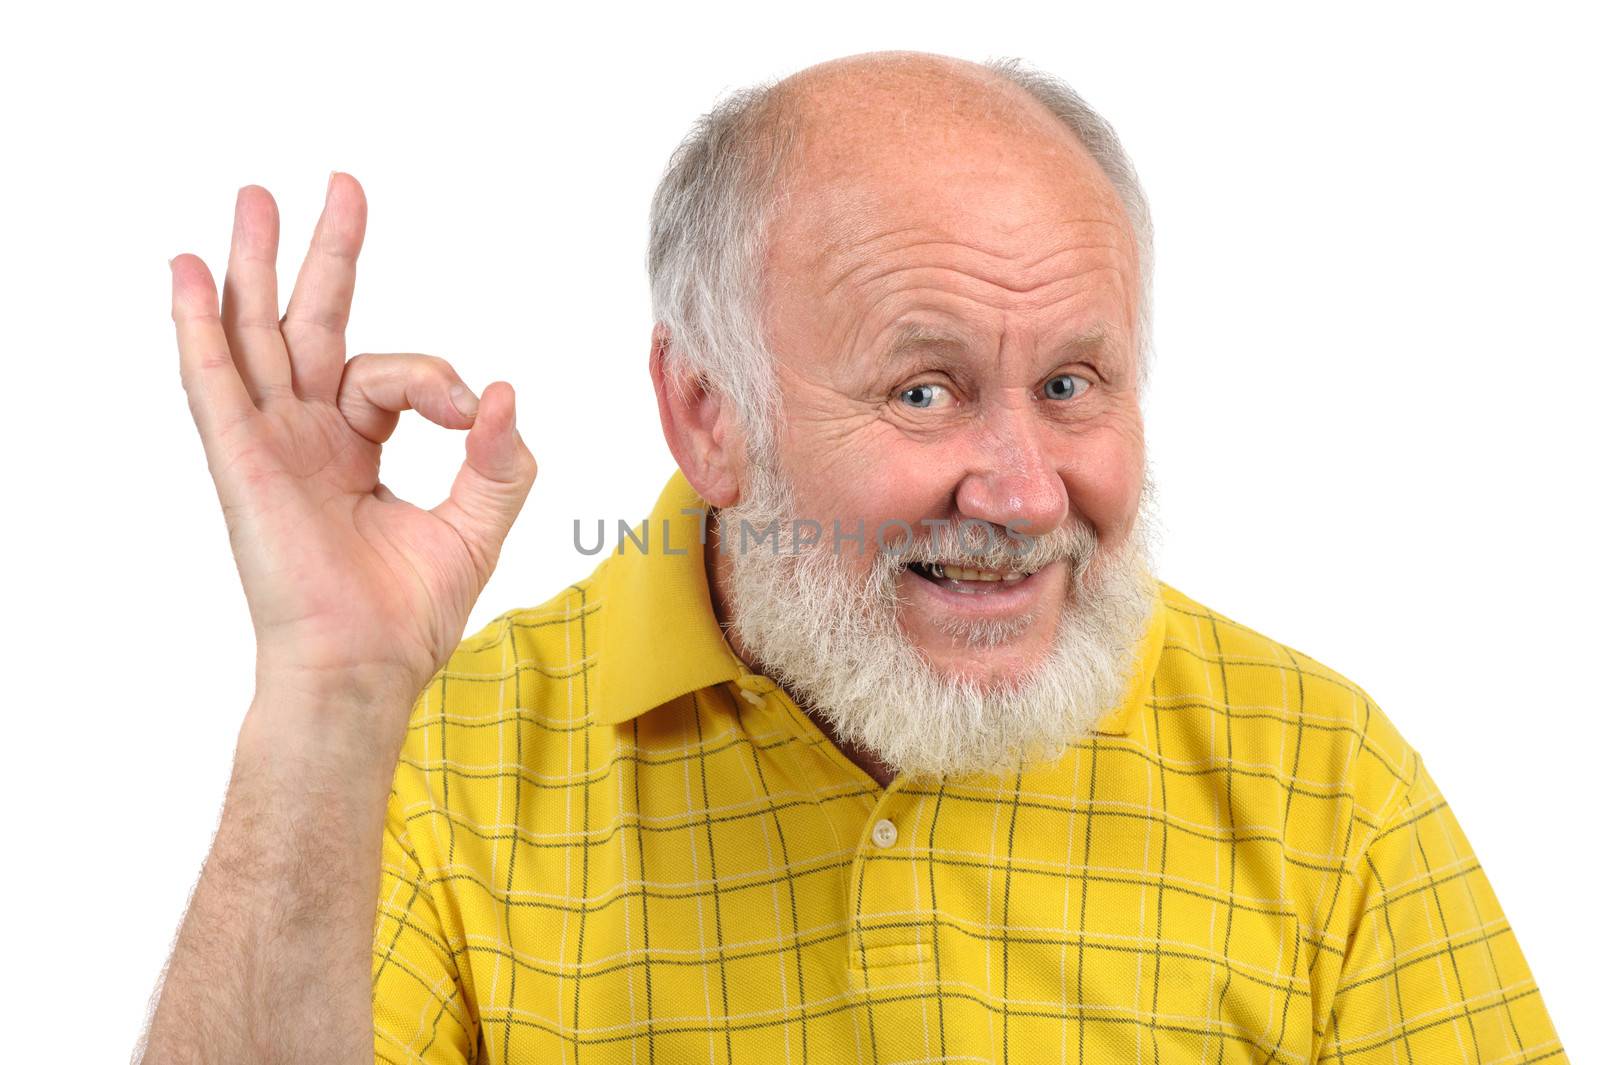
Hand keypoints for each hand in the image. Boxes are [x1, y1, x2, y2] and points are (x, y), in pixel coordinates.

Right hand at [170, 173, 536, 737]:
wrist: (364, 669)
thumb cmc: (409, 613)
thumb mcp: (476, 524)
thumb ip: (501, 460)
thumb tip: (509, 392)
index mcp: (355, 447)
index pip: (394, 376)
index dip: (439, 381)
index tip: (474, 413)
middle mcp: (307, 436)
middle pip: (311, 325)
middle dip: (326, 255)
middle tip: (343, 186)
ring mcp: (270, 444)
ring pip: (258, 334)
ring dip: (255, 264)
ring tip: (254, 195)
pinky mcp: (243, 461)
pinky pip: (214, 381)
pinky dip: (199, 325)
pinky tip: (186, 272)